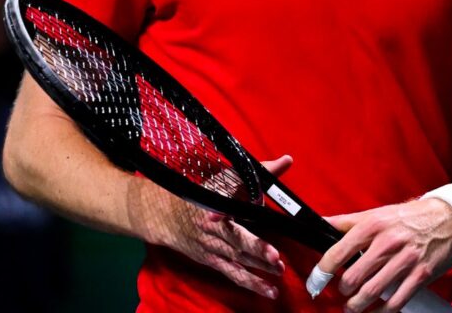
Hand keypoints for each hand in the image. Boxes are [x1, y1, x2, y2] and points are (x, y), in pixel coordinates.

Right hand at [134, 155, 294, 300]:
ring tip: (278, 271)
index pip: (229, 203)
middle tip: (275, 256)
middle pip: (234, 237)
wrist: (165, 215)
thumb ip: (255, 173)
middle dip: (254, 247)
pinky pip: (233, 273)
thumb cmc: (200, 194)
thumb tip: (286, 161)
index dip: (241, 207)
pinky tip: (269, 291)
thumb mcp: (222, 179)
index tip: (259, 209)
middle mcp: (211, 226)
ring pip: (235, 257)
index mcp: (213, 202)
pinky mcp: (212, 260)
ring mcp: (210, 246)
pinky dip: (250, 283)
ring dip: (257, 266)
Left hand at [308, 197, 451, 311]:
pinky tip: (375, 312)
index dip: (322, 271)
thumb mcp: (375, 213)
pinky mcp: (421, 276)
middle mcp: (387, 243)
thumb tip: (322, 223)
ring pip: (373, 292)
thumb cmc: (409, 217)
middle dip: (343, 290)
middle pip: (354, 276)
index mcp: (372, 226)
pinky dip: (383, 311)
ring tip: (352, 307)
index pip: (338, 252)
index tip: (316, 281)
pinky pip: (397, 301)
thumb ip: (347, 222)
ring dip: (357, 305)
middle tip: (341, 292)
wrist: (448, 219)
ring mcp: (405, 261)